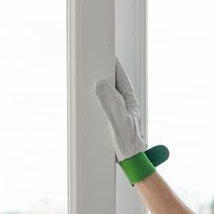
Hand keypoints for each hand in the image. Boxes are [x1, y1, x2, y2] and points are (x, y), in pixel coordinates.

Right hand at [93, 60, 168, 183]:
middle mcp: (122, 102)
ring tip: (83, 80)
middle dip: (99, 72)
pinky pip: (97, 105)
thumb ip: (111, 104)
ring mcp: (114, 110)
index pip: (119, 76)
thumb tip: (101, 84)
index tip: (101, 53)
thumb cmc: (130, 143)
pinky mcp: (107, 118)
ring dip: (93, 87)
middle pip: (110, 81)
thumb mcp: (120, 122)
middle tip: (88, 63)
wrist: (130, 160)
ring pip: (102, 93)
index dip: (111, 63)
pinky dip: (90, 100)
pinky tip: (83, 100)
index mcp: (128, 99)